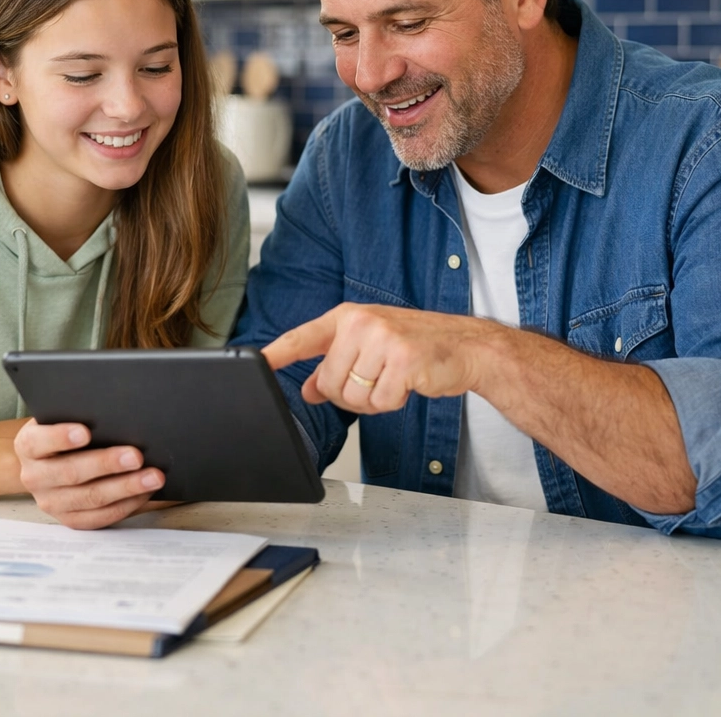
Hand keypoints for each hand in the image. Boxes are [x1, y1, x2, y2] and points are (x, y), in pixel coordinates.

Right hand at [14, 419, 165, 528]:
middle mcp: (34, 477)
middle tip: (136, 456)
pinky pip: (99, 518)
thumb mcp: (63, 416)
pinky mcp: (69, 519)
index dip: (61, 437)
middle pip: (71, 473)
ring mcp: (51, 502)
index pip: (39, 441)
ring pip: (90, 498)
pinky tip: (145, 493)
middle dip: (107, 464)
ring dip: (125, 488)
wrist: (49, 460)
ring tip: (153, 476)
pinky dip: (125, 505)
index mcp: (28, 446)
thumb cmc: (65, 430)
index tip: (86, 432)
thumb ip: (80, 413)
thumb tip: (115, 411)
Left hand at [262, 303, 500, 413]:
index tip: (254, 363)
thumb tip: (307, 388)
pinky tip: (408, 384)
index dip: (277, 353)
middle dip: (349, 395)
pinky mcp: (404, 361)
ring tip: (394, 380)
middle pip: (328, 383)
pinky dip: (393, 403)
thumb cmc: (417, 344)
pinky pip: (380, 402)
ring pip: (352, 396)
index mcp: (348, 317)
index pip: (302, 336)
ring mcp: (383, 340)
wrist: (466, 345)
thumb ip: (335, 363)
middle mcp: (362, 323)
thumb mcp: (370, 346)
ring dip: (372, 401)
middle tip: (376, 381)